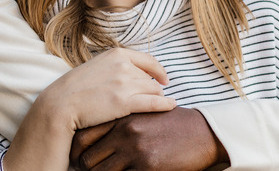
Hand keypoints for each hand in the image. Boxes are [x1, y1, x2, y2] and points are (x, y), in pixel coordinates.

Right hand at [39, 48, 176, 131]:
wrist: (60, 104)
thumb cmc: (76, 88)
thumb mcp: (97, 66)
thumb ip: (117, 66)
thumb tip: (136, 72)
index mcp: (117, 54)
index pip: (148, 60)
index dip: (159, 70)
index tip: (164, 79)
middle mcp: (124, 66)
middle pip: (150, 78)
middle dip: (152, 89)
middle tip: (151, 98)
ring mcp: (125, 84)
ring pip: (153, 90)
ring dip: (156, 97)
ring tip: (157, 105)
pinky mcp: (125, 102)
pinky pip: (154, 102)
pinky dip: (166, 104)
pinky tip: (172, 106)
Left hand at [69, 107, 228, 170]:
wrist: (203, 133)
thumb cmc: (171, 124)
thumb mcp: (144, 113)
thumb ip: (121, 120)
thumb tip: (93, 135)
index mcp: (122, 115)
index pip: (83, 135)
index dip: (75, 150)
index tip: (75, 158)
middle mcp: (125, 130)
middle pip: (88, 157)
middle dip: (85, 168)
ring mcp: (136, 149)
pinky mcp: (148, 166)